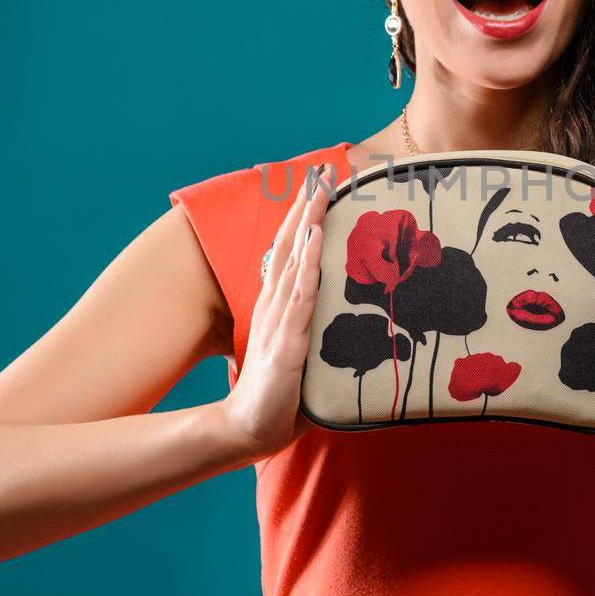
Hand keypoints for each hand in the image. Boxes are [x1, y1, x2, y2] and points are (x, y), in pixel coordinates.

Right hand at [222, 162, 331, 460]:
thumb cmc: (280, 394)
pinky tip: (315, 241)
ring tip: (321, 189)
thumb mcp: (301, 352)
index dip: (302, 216)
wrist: (249, 427)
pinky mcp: (286, 343)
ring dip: (308, 222)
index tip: (318, 184)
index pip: (289, 250)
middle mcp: (274, 304)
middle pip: (289, 243)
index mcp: (277, 305)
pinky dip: (307, 266)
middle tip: (324, 168)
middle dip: (306, 204)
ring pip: (294, 260)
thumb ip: (315, 331)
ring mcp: (278, 321)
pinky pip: (299, 298)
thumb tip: (345, 321)